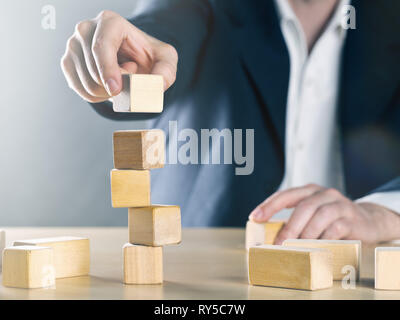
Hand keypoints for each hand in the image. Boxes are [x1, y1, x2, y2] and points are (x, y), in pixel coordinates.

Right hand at [61, 10, 177, 102]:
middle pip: (93, 69)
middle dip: (114, 85)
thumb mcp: (166, 60)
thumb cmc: (148, 56)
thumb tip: (158, 85)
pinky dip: (97, 96)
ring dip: (107, 91)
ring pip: (86, 83)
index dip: (107, 70)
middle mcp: (86, 29)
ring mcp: (73, 45)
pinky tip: (108, 84)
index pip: (101, 47)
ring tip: (119, 76)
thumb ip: (166, 71)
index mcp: (110, 22)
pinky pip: (79, 90)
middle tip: (130, 74)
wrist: (134, 59)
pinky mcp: (68, 62)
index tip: (116, 89)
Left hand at [249, 184, 399, 243]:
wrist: (367, 220)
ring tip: (296, 249)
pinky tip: (317, 247)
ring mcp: (339, 204)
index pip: (286, 195)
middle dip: (288, 227)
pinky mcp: (352, 218)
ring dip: (305, 234)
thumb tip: (271, 237)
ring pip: (319, 217)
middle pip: (303, 207)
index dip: (269, 206)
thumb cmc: (331, 219)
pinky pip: (335, 229)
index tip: (255, 218)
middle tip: (278, 244)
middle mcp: (324, 193)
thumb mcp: (313, 214)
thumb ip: (295, 220)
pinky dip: (324, 239)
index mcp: (309, 190)